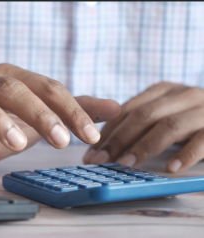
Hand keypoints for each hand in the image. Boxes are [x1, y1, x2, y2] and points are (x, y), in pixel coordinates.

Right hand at [0, 63, 119, 178]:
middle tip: (62, 141)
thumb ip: (74, 110)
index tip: (91, 135)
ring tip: (19, 143)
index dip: (71, 110)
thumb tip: (116, 107)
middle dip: (40, 114)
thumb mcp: (40, 116)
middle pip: (14, 89)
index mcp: (13, 78)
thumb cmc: (2, 124)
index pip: (47, 87)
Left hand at [83, 82, 203, 172]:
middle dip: (118, 140)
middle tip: (100, 161)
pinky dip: (186, 153)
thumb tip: (103, 146)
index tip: (91, 152)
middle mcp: (182, 94)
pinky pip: (203, 139)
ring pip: (169, 125)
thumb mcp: (163, 115)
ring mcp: (203, 108)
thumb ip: (139, 123)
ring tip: (126, 165)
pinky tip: (171, 167)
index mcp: (163, 90)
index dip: (108, 132)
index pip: (128, 110)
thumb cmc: (190, 121)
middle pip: (144, 116)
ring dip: (145, 147)